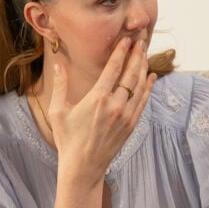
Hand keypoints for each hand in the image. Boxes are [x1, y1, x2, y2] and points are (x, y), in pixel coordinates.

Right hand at [50, 38, 156, 181]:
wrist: (83, 167)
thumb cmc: (67, 140)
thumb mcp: (58, 112)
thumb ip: (60, 85)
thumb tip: (58, 63)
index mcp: (97, 99)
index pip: (113, 69)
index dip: (121, 52)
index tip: (126, 39)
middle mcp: (115, 106)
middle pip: (131, 74)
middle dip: (137, 55)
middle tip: (141, 41)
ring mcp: (126, 116)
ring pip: (140, 86)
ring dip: (143, 68)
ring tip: (145, 54)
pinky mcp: (131, 125)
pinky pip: (143, 101)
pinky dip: (148, 87)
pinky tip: (150, 77)